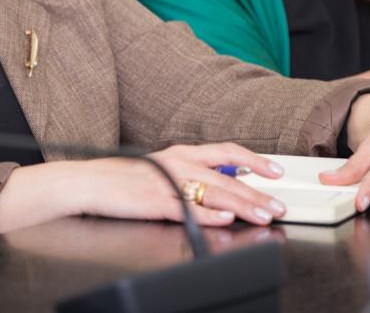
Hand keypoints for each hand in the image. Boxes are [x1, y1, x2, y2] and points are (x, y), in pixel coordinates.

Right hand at [75, 143, 288, 226]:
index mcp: (182, 152)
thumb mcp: (162, 168)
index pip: (226, 152)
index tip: (276, 171)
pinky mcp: (156, 201)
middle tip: (279, 205)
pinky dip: (208, 213)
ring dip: (243, 205)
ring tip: (264, 215)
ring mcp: (168, 181)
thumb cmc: (124, 178)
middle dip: (257, 192)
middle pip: (227, 176)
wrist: (89, 181)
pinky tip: (226, 218)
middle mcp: (179, 162)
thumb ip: (190, 174)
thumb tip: (220, 184)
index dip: (254, 161)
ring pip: (214, 191)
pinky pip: (187, 208)